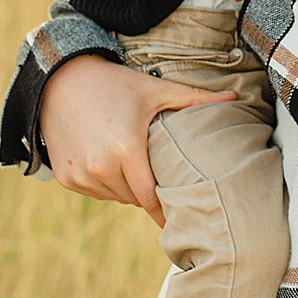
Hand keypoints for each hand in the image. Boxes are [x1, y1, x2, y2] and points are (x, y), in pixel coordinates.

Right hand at [38, 53, 230, 223]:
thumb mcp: (155, 91)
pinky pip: (95, 192)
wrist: (60, 79)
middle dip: (148, 191)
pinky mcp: (66, 177)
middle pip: (135, 199)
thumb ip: (196, 99)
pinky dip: (105, 183)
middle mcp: (100, 167)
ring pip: (116, 197)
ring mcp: (81, 174)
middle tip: (157, 174)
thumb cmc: (115, 84)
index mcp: (126, 149)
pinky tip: (108, 160)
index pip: (152, 198)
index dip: (166, 210)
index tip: (182, 218)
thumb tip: (237, 96)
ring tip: (132, 162)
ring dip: (127, 188)